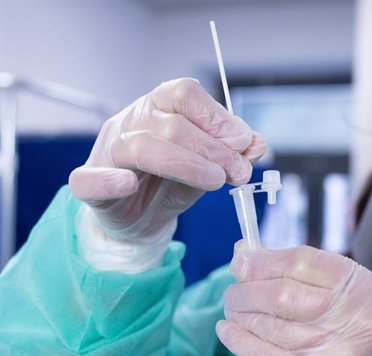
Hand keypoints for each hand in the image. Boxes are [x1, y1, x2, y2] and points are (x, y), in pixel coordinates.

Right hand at [69, 78, 265, 242]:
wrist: (142, 220)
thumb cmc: (172, 182)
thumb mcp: (209, 165)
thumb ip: (232, 153)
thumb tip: (258, 143)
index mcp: (160, 108)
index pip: (184, 94)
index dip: (216, 116)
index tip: (243, 140)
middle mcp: (132, 123)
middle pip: (170, 123)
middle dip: (213, 148)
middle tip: (240, 172)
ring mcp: (108, 153)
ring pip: (140, 147)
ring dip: (185, 163)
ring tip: (216, 182)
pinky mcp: (91, 189)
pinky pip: (89, 180)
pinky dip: (108, 181)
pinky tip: (127, 184)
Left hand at [217, 244, 371, 355]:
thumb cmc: (348, 328)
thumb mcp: (339, 292)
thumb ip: (297, 270)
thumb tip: (243, 253)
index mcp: (363, 287)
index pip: (302, 262)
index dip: (263, 261)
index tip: (240, 262)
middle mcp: (355, 319)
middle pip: (281, 295)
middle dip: (247, 290)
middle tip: (233, 292)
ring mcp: (337, 353)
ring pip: (269, 325)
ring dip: (241, 314)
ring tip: (234, 309)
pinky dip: (238, 340)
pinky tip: (227, 330)